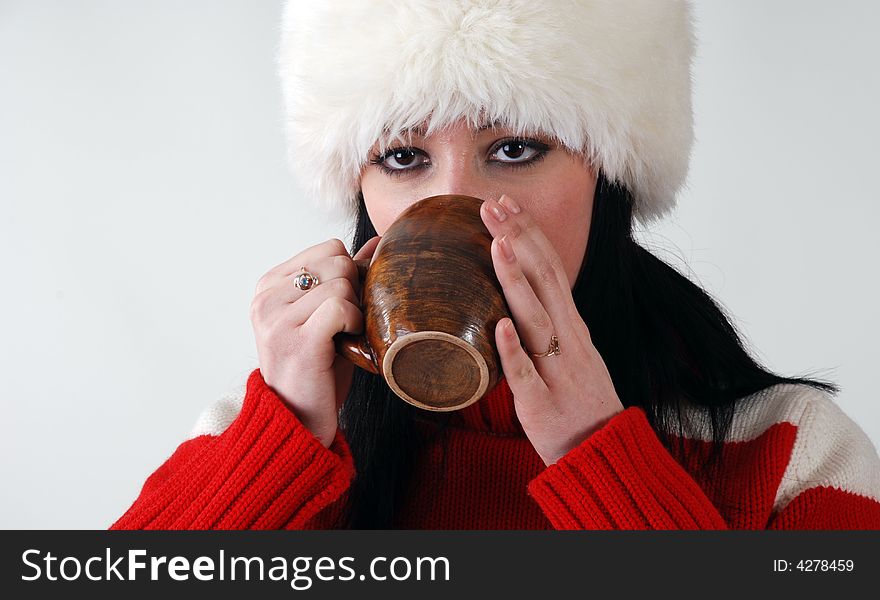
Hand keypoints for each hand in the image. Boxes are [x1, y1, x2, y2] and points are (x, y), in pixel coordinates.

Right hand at [250, 236, 381, 447]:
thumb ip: (344, 277)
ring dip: (355, 311)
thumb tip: (377, 242)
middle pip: (337, 261)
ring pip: (341, 283)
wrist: (297, 420)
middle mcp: (265, 298)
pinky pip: (340, 306)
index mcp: (268, 286)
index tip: (341, 308)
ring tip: (342, 337)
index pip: (329, 248)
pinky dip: (353, 323)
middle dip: (354, 291)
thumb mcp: (325, 316)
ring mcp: (276, 318)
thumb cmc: (315, 369)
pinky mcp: (296, 339)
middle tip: (345, 325)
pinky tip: (346, 342)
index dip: (349, 275)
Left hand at [479, 194, 623, 465]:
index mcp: (572, 325)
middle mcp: (569, 339)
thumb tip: (515, 295)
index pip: (551, 268)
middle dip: (519, 239)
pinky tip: (499, 326)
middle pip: (544, 280)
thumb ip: (547, 322)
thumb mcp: (569, 351)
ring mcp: (557, 370)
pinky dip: (514, 351)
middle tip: (492, 205)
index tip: (506, 203)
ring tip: (497, 246)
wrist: (604, 453)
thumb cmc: (578, 401)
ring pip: (535, 319)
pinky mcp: (542, 404)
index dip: (529, 233)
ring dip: (516, 281)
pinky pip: (526, 375)